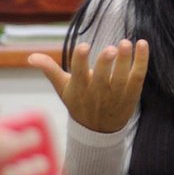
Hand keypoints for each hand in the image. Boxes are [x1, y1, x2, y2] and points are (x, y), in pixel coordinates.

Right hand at [28, 38, 148, 133]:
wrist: (99, 131)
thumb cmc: (79, 102)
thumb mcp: (63, 88)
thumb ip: (50, 70)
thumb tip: (30, 57)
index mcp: (80, 88)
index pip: (79, 74)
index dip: (80, 61)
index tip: (83, 47)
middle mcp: (98, 92)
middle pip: (102, 77)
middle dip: (106, 63)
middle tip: (110, 48)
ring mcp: (116, 94)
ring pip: (122, 77)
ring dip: (125, 60)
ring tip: (125, 43)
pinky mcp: (131, 93)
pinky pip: (138, 76)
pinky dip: (142, 61)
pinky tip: (143, 44)